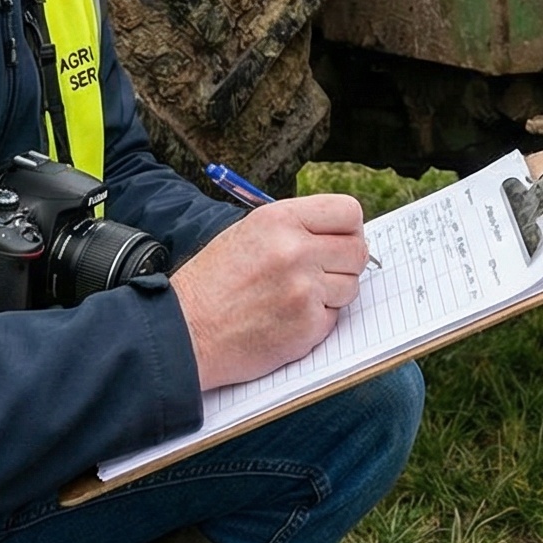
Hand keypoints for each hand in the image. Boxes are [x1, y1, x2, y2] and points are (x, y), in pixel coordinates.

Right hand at [170, 193, 369, 389]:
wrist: (184, 331)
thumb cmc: (212, 283)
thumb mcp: (248, 233)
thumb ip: (295, 228)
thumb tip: (341, 233)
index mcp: (280, 219)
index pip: (349, 211)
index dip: (349, 228)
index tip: (340, 240)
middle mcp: (296, 249)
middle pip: (358, 250)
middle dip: (345, 263)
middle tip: (322, 273)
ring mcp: (304, 289)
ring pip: (351, 286)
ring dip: (332, 294)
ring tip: (293, 298)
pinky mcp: (307, 325)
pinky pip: (334, 318)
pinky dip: (316, 321)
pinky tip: (286, 319)